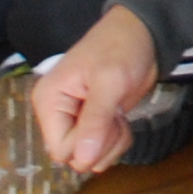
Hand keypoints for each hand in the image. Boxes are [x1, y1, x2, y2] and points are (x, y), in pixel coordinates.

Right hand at [34, 7, 161, 172]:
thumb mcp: (109, 82)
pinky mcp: (92, 123)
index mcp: (49, 101)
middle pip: (73, 156)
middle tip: (115, 117)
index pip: (59, 149)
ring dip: (111, 143)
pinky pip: (100, 150)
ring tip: (119, 115)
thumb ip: (95, 121)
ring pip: (88, 157)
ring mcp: (74, 120)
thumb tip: (82, 160)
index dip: (86, 143)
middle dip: (101, 144)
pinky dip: (116, 141)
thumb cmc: (121, 48)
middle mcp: (57, 114)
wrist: (143, 33)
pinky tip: (121, 118)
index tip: (106, 120)